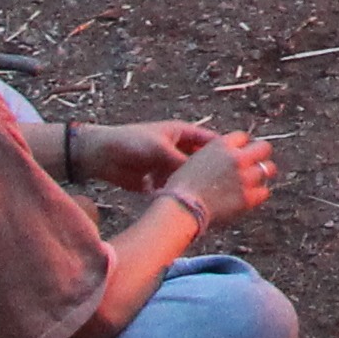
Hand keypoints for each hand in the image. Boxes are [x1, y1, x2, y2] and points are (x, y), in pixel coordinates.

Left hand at [81, 120, 216, 192]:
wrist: (100, 154)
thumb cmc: (131, 142)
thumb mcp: (161, 149)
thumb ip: (182, 162)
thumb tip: (203, 176)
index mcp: (182, 133)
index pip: (211, 141)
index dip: (225, 151)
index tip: (238, 164)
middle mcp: (177, 149)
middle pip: (201, 162)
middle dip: (211, 173)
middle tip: (225, 187)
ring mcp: (167, 165)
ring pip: (186, 177)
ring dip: (191, 186)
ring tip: (205, 198)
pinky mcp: (156, 180)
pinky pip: (171, 188)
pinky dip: (176, 195)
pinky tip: (183, 204)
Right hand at [166, 129, 276, 234]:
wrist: (180, 209)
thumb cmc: (180, 189)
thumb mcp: (194, 161)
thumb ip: (214, 156)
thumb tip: (227, 157)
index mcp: (221, 145)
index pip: (242, 137)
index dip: (241, 146)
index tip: (240, 153)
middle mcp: (236, 158)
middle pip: (264, 148)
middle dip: (260, 155)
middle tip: (256, 164)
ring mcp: (245, 177)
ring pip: (268, 169)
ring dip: (261, 174)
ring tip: (254, 181)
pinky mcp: (248, 196)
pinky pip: (264, 191)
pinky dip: (258, 194)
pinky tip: (250, 197)